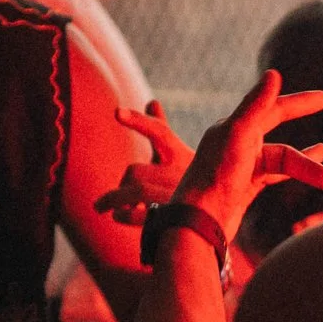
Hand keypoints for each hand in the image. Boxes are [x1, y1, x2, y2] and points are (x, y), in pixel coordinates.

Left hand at [95, 100, 194, 225]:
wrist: (218, 219)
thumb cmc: (197, 184)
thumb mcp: (182, 155)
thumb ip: (161, 131)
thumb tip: (152, 101)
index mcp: (181, 156)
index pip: (160, 133)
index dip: (139, 122)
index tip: (116, 112)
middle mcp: (180, 174)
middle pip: (135, 171)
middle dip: (122, 182)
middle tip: (113, 196)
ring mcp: (176, 196)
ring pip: (135, 191)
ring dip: (114, 199)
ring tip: (104, 207)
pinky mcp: (172, 219)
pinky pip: (137, 215)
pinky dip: (122, 215)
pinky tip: (118, 216)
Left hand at [160, 70, 322, 242]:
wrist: (200, 223)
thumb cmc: (215, 177)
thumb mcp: (237, 136)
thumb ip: (256, 106)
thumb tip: (274, 74)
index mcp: (231, 127)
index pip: (269, 107)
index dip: (297, 102)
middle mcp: (235, 143)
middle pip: (275, 125)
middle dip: (298, 111)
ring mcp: (242, 167)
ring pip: (282, 159)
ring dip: (307, 166)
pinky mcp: (246, 188)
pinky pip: (276, 175)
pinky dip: (295, 173)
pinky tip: (314, 174)